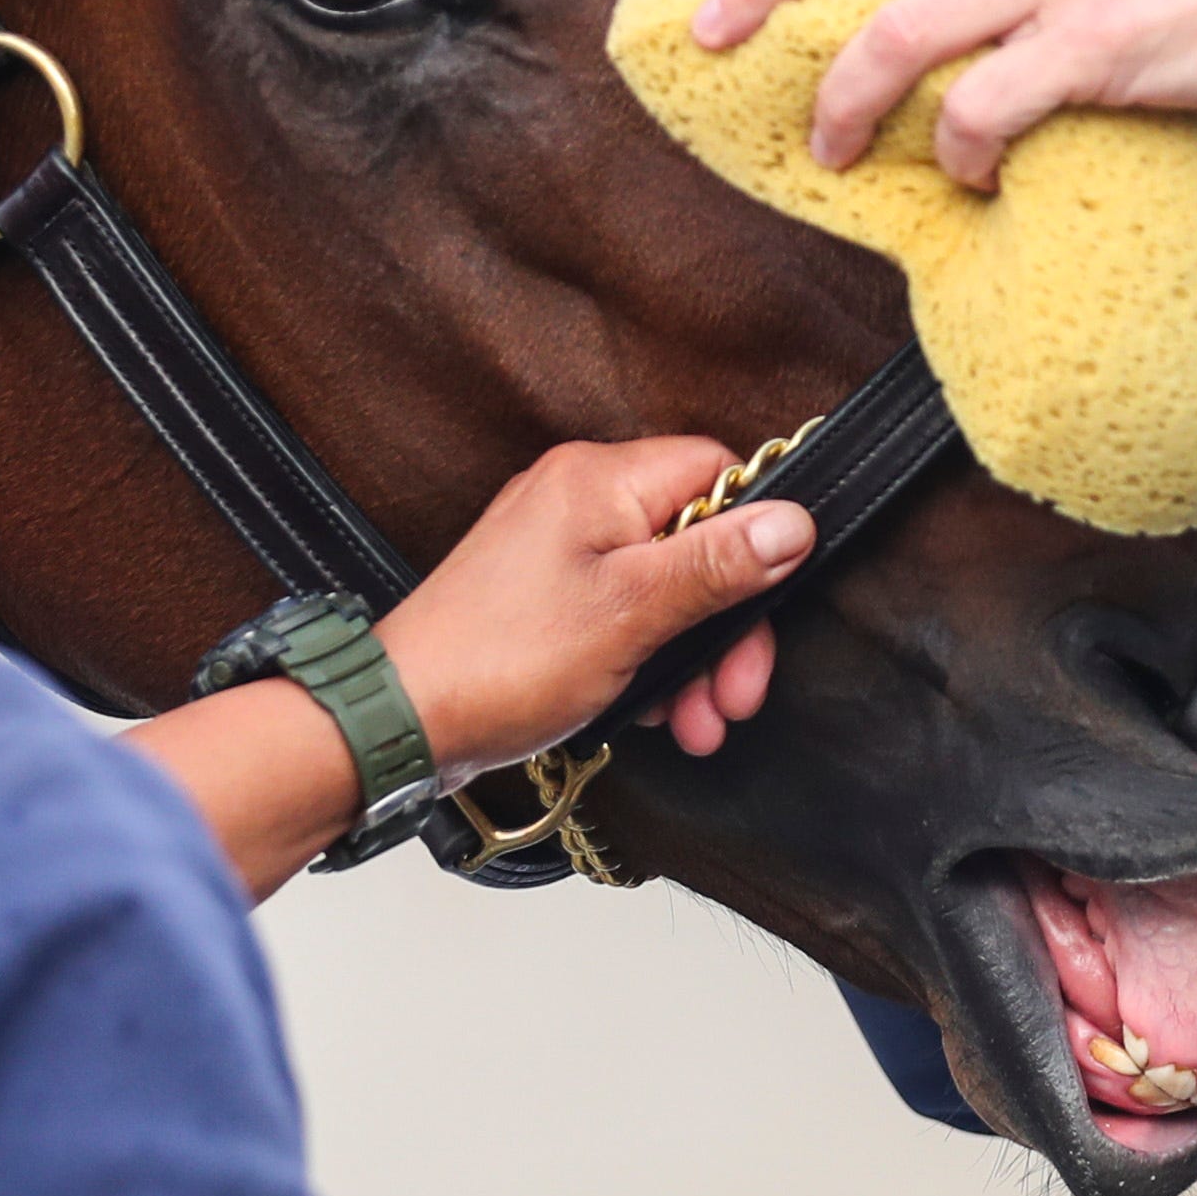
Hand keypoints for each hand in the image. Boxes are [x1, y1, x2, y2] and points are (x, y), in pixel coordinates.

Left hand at [377, 437, 809, 778]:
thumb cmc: (500, 661)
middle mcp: (576, 498)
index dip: (753, 538)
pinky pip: (621, 611)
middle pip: (695, 540)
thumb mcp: (632, 613)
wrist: (402, 720)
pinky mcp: (542, 593)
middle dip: (726, 625)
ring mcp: (556, 546)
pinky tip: (651, 712)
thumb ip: (717, 565)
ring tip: (696, 723)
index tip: (765, 606)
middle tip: (735, 695)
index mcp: (599, 480)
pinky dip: (646, 660)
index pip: (716, 472)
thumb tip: (794, 521)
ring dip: (691, 658)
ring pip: (662, 586)